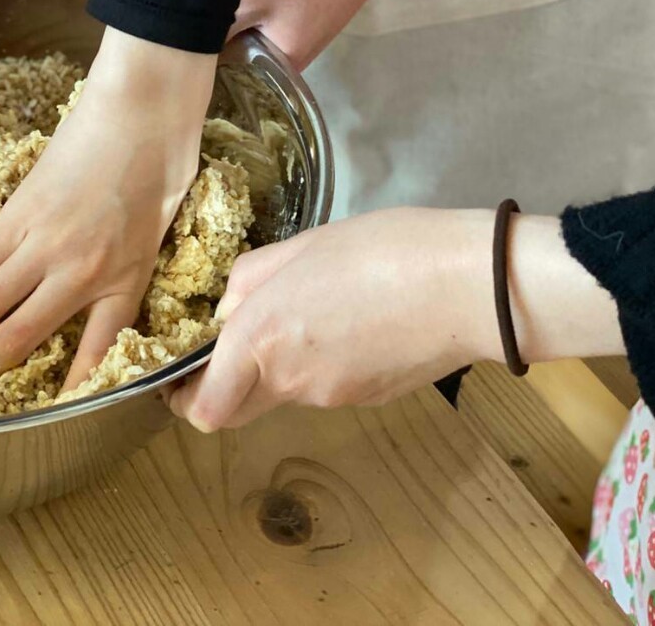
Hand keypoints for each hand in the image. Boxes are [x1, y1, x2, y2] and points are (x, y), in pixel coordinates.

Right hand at [0, 28, 216, 392]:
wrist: (141, 118)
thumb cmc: (156, 183)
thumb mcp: (147, 256)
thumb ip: (115, 305)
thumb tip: (84, 338)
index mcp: (109, 286)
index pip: (76, 353)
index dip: (46, 386)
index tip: (22, 407)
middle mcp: (70, 273)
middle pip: (9, 334)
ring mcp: (39, 240)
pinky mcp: (17, 208)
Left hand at [169, 208, 623, 431]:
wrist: (470, 286)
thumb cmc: (381, 251)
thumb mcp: (300, 246)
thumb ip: (250, 280)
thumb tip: (228, 310)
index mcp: (259, 339)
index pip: (204, 409)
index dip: (186, 399)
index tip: (185, 375)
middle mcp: (289, 380)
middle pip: (238, 407)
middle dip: (227, 384)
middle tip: (240, 343)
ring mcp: (332, 396)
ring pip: (284, 392)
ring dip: (282, 363)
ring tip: (316, 310)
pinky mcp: (369, 398)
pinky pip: (326, 385)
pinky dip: (325, 362)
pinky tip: (354, 322)